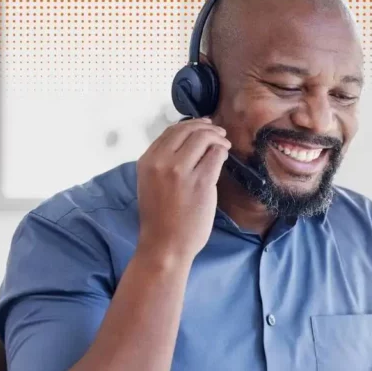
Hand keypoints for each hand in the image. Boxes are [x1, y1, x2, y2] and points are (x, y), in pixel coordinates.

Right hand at [136, 117, 230, 262]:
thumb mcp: (151, 184)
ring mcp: (181, 171)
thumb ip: (163, 163)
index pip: (170, 131)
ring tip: (224, 143)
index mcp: (147, 161)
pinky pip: (216, 155)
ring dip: (218, 137)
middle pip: (188, 130)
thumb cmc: (160, 219)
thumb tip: (186, 143)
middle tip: (219, 132)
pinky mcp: (201, 182)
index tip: (203, 126)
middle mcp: (161, 162)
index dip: (190, 125)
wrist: (165, 246)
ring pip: (204, 138)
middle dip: (206, 127)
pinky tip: (225, 156)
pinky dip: (222, 151)